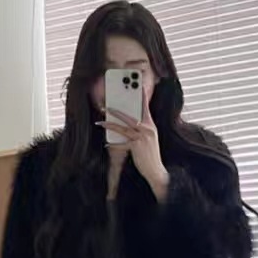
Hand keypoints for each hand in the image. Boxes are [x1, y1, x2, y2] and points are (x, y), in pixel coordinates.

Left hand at [99, 84, 169, 199]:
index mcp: (151, 126)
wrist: (156, 171)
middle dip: (118, 110)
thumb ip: (140, 131)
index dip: (142, 96)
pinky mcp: (136, 145)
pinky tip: (107, 142)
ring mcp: (142, 137)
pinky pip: (122, 141)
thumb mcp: (148, 141)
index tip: (139, 85)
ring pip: (124, 126)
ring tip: (102, 119)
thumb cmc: (150, 157)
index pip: (146, 108)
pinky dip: (113, 142)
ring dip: (111, 122)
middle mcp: (148, 129)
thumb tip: (128, 125)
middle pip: (131, 115)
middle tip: (108, 106)